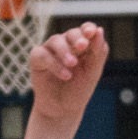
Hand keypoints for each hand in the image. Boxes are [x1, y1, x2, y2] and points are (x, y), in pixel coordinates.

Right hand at [27, 22, 107, 138]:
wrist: (63, 110)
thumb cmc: (79, 90)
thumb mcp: (93, 72)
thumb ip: (98, 53)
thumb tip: (100, 30)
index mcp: (81, 45)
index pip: (85, 30)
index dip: (88, 28)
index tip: (91, 32)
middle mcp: (66, 44)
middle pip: (71, 33)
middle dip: (77, 38)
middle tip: (82, 46)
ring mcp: (50, 51)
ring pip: (55, 40)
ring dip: (65, 51)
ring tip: (73, 64)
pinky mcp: (37, 59)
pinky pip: (43, 54)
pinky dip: (54, 64)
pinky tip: (65, 75)